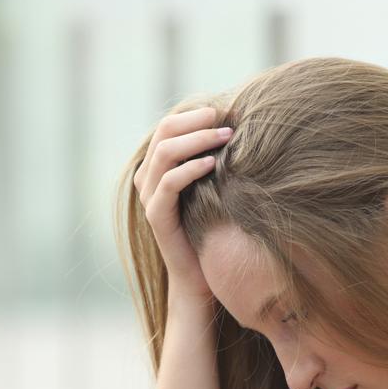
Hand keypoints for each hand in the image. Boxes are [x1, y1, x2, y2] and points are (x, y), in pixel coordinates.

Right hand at [131, 106, 233, 303]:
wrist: (202, 278)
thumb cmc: (215, 230)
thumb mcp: (217, 187)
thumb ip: (216, 159)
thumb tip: (239, 126)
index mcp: (159, 168)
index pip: (169, 126)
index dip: (195, 114)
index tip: (226, 110)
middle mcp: (148, 179)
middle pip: (163, 132)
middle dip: (196, 121)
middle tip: (226, 118)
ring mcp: (149, 198)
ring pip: (164, 153)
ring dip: (196, 140)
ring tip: (226, 136)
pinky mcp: (156, 217)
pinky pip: (168, 183)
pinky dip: (190, 168)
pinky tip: (214, 163)